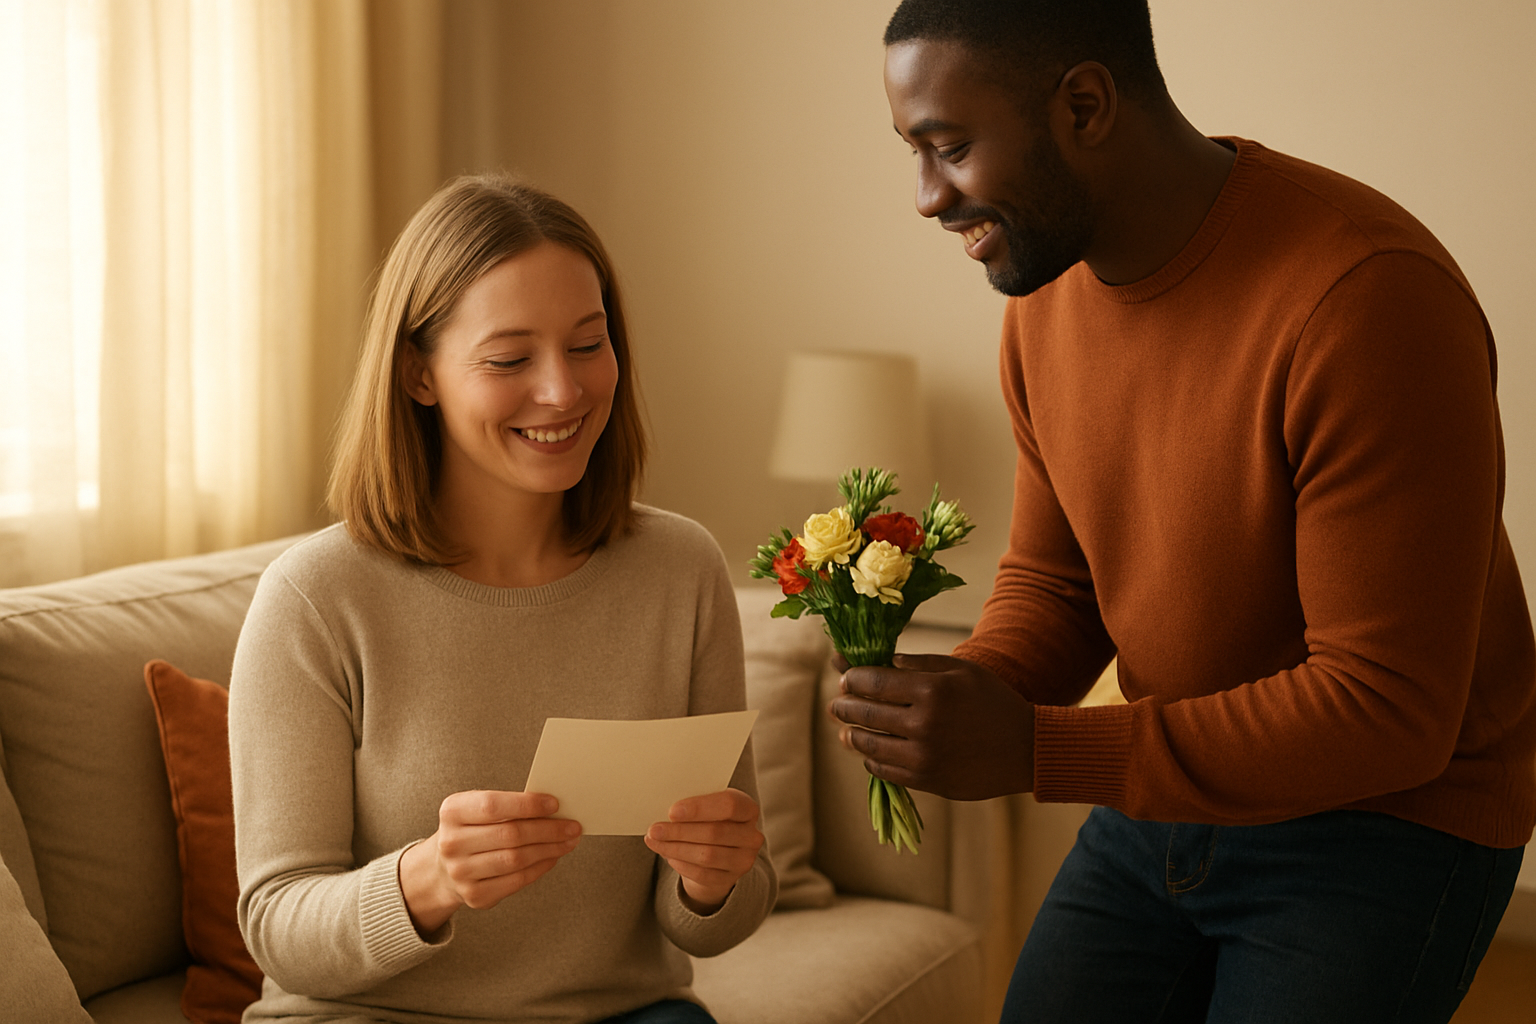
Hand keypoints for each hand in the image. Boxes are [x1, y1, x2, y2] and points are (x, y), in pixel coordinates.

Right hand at [399, 790, 581, 934]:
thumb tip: (554, 809)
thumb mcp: (478, 808)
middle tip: (573, 826)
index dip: (527, 805)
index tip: (555, 804)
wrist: (443, 867)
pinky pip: (516, 881)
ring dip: (549, 849)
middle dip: (548, 830)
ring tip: (569, 841)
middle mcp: (451, 843)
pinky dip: (540, 868)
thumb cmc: (472, 829)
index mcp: (452, 812)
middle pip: (510, 835)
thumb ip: (509, 806)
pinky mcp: (474, 895)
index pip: (493, 806)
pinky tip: (553, 857)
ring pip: (516, 859)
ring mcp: (460, 872)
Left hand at [644, 788, 763, 912]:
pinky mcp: (730, 879)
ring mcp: (744, 860)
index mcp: (748, 809)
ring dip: (676, 848)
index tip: (672, 811)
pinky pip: (702, 874)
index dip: (700, 808)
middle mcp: (752, 835)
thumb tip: (663, 806)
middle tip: (655, 829)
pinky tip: (668, 855)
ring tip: (655, 841)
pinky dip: (681, 864)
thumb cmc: (710, 819)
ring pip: (707, 856)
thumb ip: (694, 804)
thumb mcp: (708, 806)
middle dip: (680, 831)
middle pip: (715, 833)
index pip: (729, 805)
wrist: (719, 849)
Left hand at [828, 653, 1034, 800]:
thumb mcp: (961, 670)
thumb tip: (882, 660)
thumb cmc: (993, 702)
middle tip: (836, 703)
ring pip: (868, 744)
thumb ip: (919, 663)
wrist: (1025, 750)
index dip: (852, 678)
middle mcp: (923, 724)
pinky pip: (884, 770)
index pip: (873, 682)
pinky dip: (871, 758)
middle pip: (865, 713)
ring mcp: (923, 756)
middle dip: (844, 706)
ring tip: (846, 730)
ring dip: (851, 735)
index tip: (845, 677)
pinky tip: (869, 751)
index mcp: (931, 691)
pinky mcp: (926, 781)